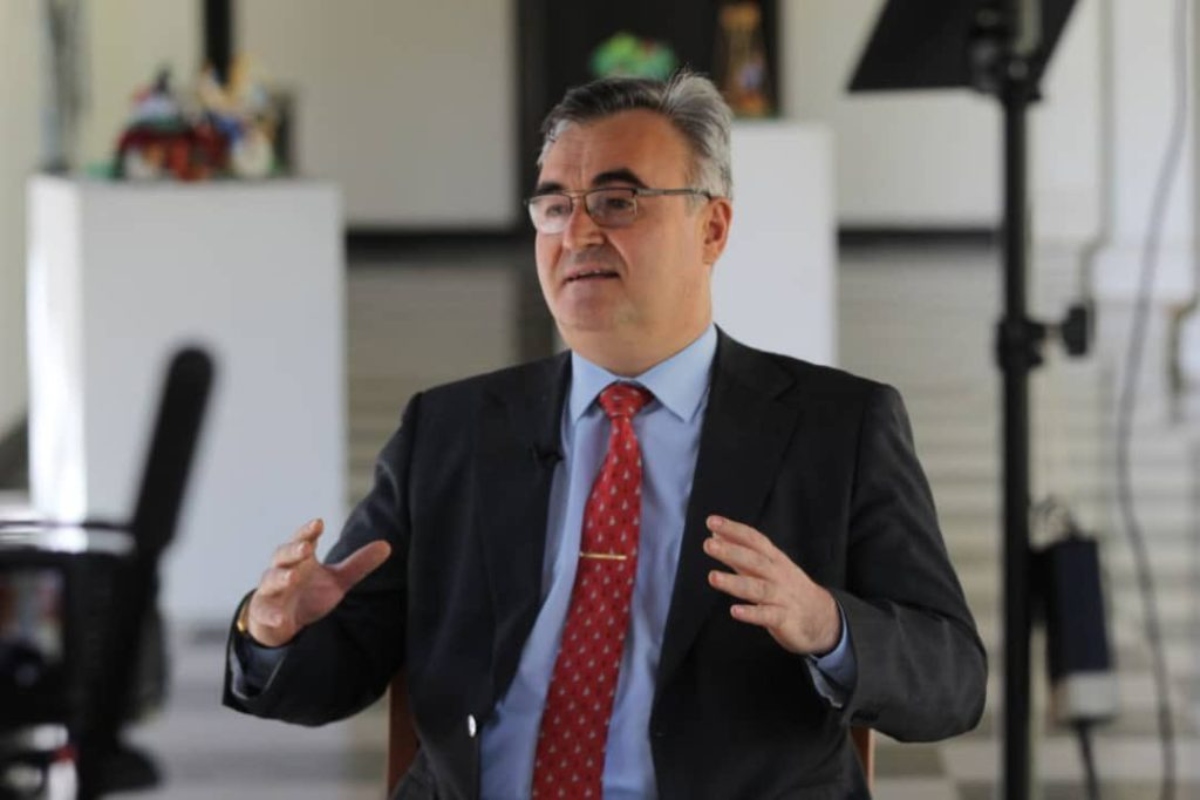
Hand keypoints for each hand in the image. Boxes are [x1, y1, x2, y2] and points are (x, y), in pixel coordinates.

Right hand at [244, 518, 391, 646]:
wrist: (282, 622)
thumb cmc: (309, 593)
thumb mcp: (337, 581)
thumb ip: (359, 564)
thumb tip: (387, 545)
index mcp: (301, 559)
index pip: (303, 539)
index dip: (309, 531)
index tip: (319, 523)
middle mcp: (283, 569)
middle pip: (283, 554)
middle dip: (293, 550)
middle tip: (306, 548)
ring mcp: (270, 590)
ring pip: (271, 579)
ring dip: (281, 577)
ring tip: (292, 577)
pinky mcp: (264, 612)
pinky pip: (264, 612)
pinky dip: (271, 615)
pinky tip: (280, 619)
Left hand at [703, 515, 840, 655]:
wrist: (822, 617)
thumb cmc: (787, 587)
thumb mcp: (767, 566)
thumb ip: (740, 552)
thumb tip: (716, 534)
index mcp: (774, 559)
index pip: (753, 540)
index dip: (734, 529)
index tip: (712, 522)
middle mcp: (778, 575)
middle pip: (754, 560)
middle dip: (732, 552)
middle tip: (709, 545)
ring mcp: (782, 597)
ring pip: (758, 588)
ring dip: (735, 582)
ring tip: (713, 577)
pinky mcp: (785, 619)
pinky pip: (767, 616)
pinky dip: (752, 614)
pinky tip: (735, 611)